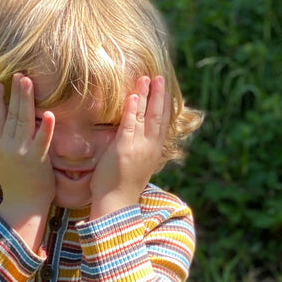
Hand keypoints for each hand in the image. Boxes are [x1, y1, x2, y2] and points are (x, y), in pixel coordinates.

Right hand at [0, 73, 55, 216]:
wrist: (22, 207)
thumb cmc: (17, 186)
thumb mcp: (3, 163)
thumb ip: (1, 146)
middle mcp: (8, 146)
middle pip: (12, 114)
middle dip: (15, 93)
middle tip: (19, 74)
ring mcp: (22, 152)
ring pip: (23, 120)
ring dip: (26, 99)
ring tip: (28, 81)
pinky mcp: (36, 160)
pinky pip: (42, 141)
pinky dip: (45, 127)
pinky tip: (49, 113)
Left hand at [89, 75, 170, 217]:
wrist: (117, 203)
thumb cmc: (122, 187)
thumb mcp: (137, 166)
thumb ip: (139, 151)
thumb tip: (137, 141)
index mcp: (154, 151)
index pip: (162, 124)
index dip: (164, 106)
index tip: (164, 91)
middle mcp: (150, 147)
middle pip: (158, 116)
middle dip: (159, 95)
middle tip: (160, 78)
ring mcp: (138, 147)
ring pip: (146, 117)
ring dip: (146, 96)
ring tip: (147, 79)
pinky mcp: (124, 148)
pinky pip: (130, 125)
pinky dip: (132, 110)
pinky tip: (134, 96)